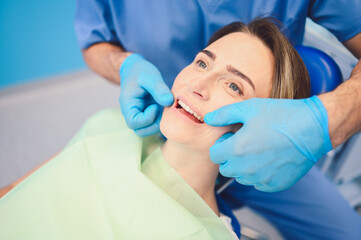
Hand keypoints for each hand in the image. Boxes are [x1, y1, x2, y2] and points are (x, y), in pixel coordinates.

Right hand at [119, 54, 173, 135]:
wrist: (137, 69)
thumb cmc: (140, 72)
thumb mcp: (149, 77)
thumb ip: (158, 89)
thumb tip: (169, 102)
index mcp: (128, 106)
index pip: (134, 124)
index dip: (147, 118)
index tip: (155, 105)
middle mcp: (133, 114)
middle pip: (141, 131)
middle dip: (155, 123)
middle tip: (162, 108)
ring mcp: (141, 116)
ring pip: (150, 129)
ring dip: (160, 121)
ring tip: (164, 105)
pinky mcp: (150, 115)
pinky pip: (156, 123)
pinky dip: (164, 118)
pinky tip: (167, 106)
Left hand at [204, 96, 331, 191]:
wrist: (313, 128)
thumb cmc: (281, 115)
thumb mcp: (249, 107)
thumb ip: (224, 115)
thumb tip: (207, 118)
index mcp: (236, 150)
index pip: (214, 154)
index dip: (221, 144)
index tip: (232, 136)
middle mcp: (246, 169)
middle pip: (225, 168)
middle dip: (230, 156)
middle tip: (245, 142)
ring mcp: (261, 179)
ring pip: (241, 177)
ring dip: (244, 166)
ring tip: (259, 149)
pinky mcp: (275, 185)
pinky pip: (258, 183)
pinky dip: (260, 174)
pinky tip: (270, 159)